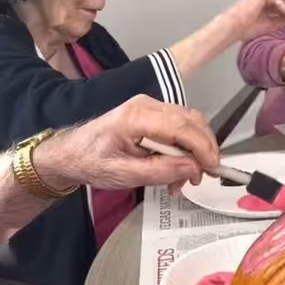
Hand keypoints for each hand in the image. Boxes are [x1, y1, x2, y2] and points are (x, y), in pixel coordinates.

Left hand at [33, 96, 218, 194]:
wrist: (72, 153)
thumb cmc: (91, 162)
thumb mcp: (124, 175)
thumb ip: (160, 172)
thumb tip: (193, 169)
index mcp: (136, 117)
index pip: (181, 126)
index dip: (202, 147)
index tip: (212, 169)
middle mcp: (147, 105)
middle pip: (191, 120)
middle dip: (203, 150)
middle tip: (201, 178)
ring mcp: (151, 107)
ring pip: (190, 122)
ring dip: (195, 150)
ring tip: (184, 179)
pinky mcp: (153, 114)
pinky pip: (180, 126)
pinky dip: (186, 147)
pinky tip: (178, 168)